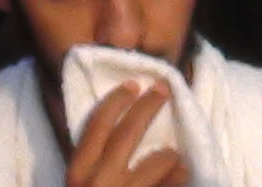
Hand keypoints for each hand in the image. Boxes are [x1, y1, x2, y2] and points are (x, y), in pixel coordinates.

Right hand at [67, 83, 189, 186]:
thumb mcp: (79, 182)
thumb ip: (90, 161)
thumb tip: (113, 130)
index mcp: (78, 171)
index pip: (98, 125)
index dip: (117, 100)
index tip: (133, 85)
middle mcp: (99, 180)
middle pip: (128, 133)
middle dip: (148, 106)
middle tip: (163, 89)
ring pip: (157, 162)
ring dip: (169, 154)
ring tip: (173, 153)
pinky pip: (170, 184)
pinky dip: (178, 175)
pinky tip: (182, 170)